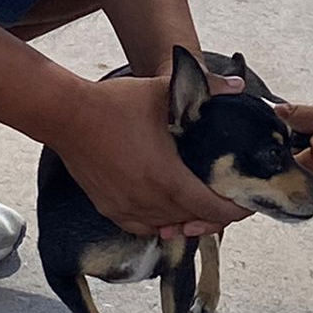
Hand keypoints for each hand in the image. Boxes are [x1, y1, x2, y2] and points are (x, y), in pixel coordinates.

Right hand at [54, 73, 249, 237]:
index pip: (214, 211)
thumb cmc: (115, 103)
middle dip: (214, 215)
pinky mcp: (110, 209)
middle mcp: (149, 201)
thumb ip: (207, 87)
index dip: (236, 211)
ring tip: (199, 204)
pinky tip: (165, 211)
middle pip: (194, 222)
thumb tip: (238, 84)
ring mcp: (127, 208)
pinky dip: (159, 222)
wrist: (66, 115)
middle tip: (226, 199)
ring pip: (169, 227)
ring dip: (187, 219)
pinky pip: (143, 228)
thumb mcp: (163, 90)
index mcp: (168, 178)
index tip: (245, 203)